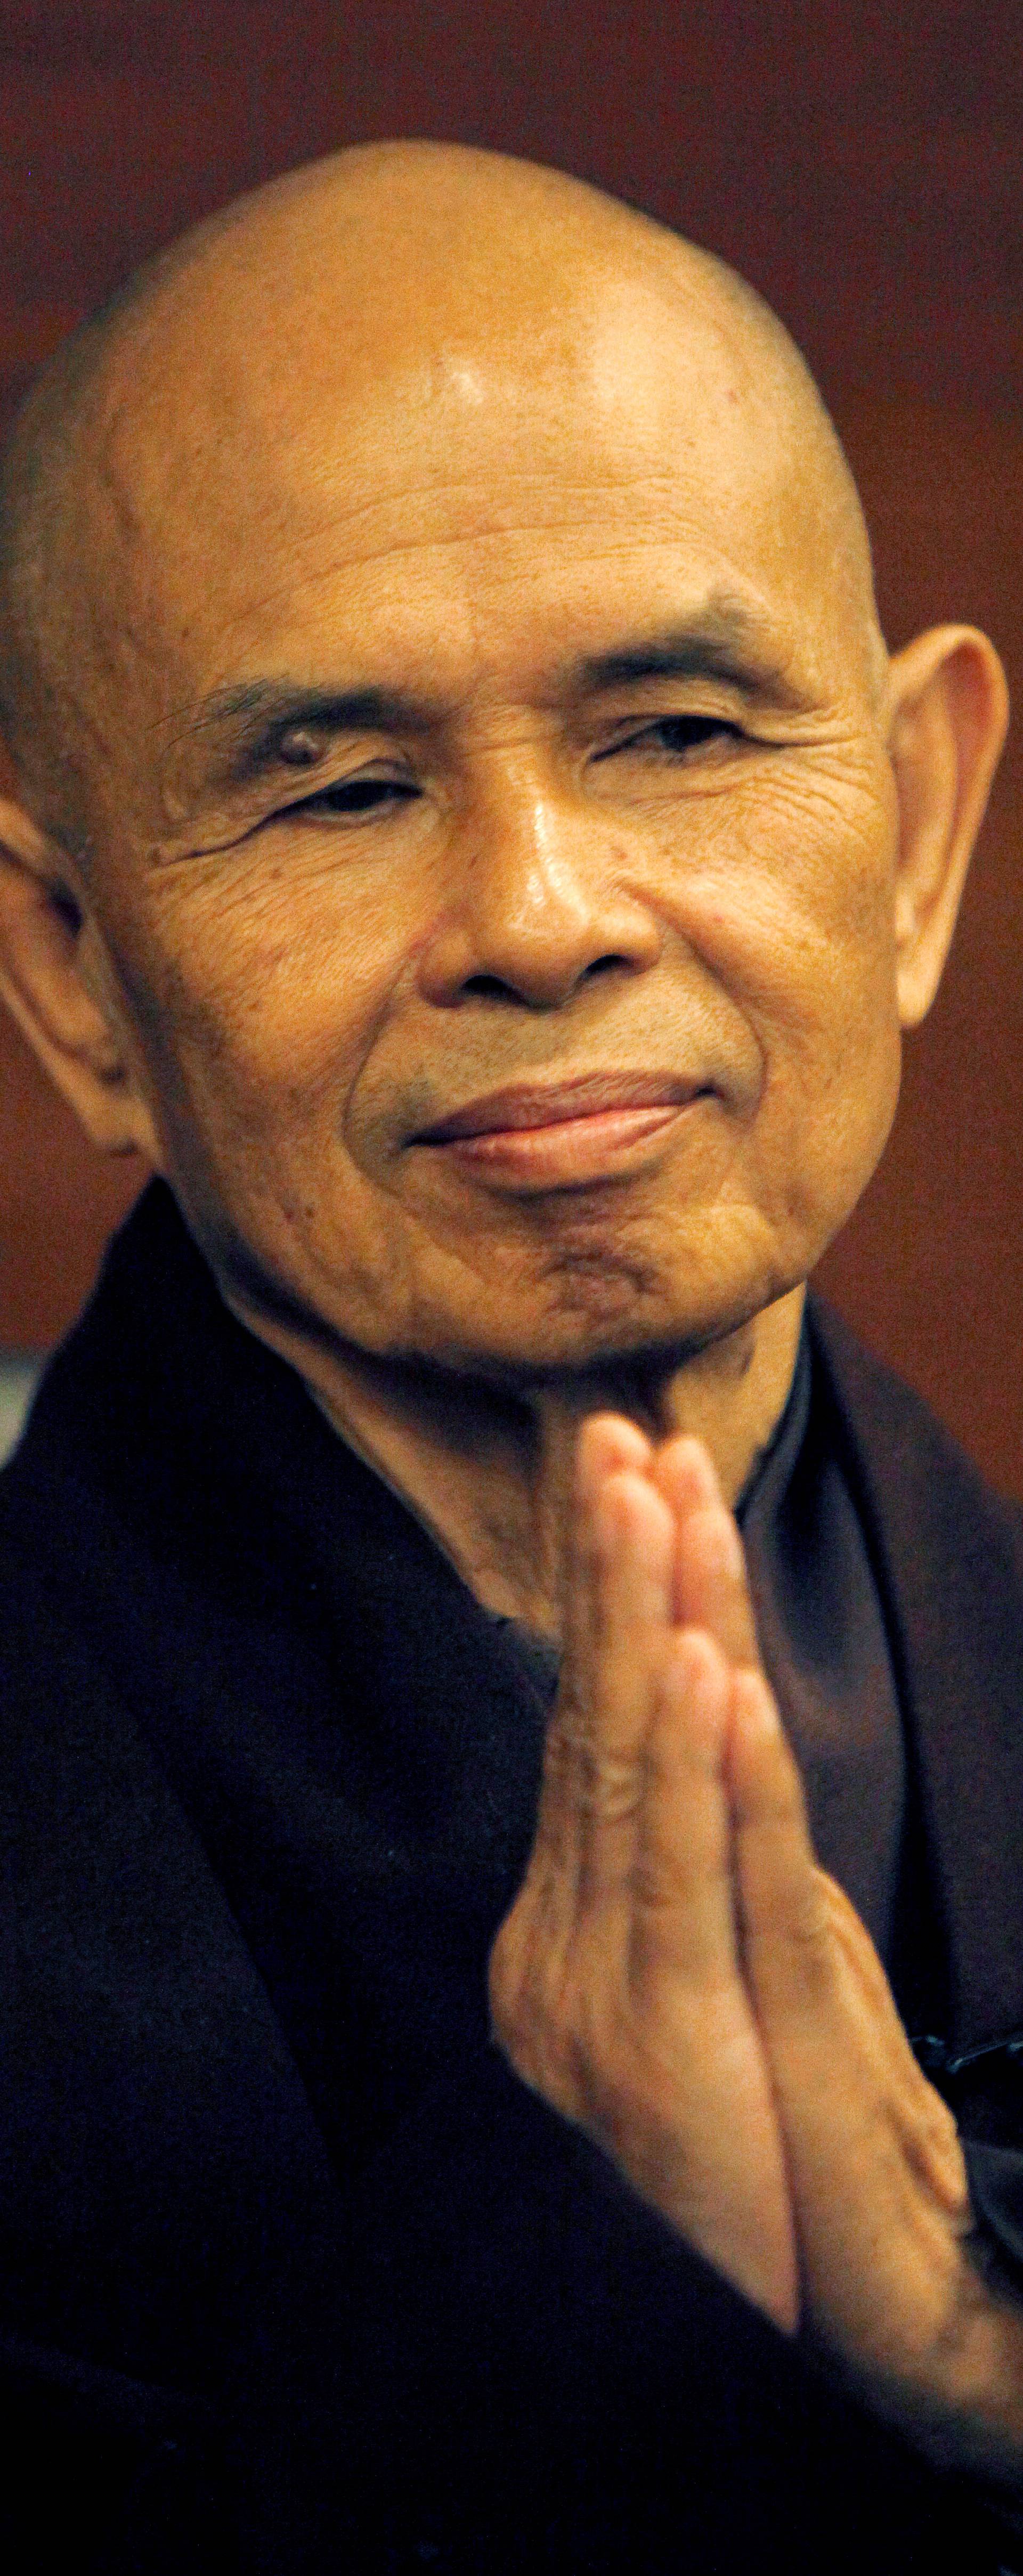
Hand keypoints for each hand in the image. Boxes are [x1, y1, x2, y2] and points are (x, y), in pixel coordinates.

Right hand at [489, 1418, 1022, 2477]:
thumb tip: (707, 1758)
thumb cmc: (726, 2185)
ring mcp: (604, 1988)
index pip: (589, 1733)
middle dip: (611, 1571)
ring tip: (653, 1501)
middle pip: (594, 1724)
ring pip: (629, 1773)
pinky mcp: (668, 2038)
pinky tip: (709, 1674)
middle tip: (616, 1434)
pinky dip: (699, 1767)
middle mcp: (565, 1939)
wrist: (708, 2353)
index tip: (614, 1482)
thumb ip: (696, 1889)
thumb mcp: (702, 2013)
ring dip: (645, 1625)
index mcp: (572, 1928)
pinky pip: (688, 1879)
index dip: (603, 1604)